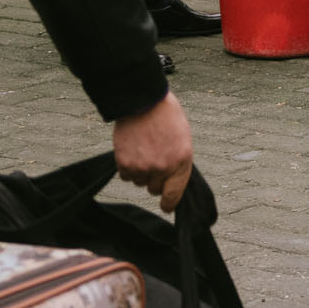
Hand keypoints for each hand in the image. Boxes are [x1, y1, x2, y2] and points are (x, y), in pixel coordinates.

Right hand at [112, 94, 194, 212]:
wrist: (143, 101)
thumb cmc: (166, 117)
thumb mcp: (183, 139)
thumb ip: (178, 162)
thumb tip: (172, 180)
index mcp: (182, 160)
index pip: (175, 194)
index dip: (169, 203)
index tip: (165, 206)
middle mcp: (163, 167)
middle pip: (154, 189)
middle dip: (154, 179)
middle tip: (153, 160)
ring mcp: (143, 167)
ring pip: (139, 182)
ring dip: (140, 171)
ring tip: (143, 150)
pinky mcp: (125, 164)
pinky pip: (126, 176)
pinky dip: (127, 167)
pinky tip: (132, 150)